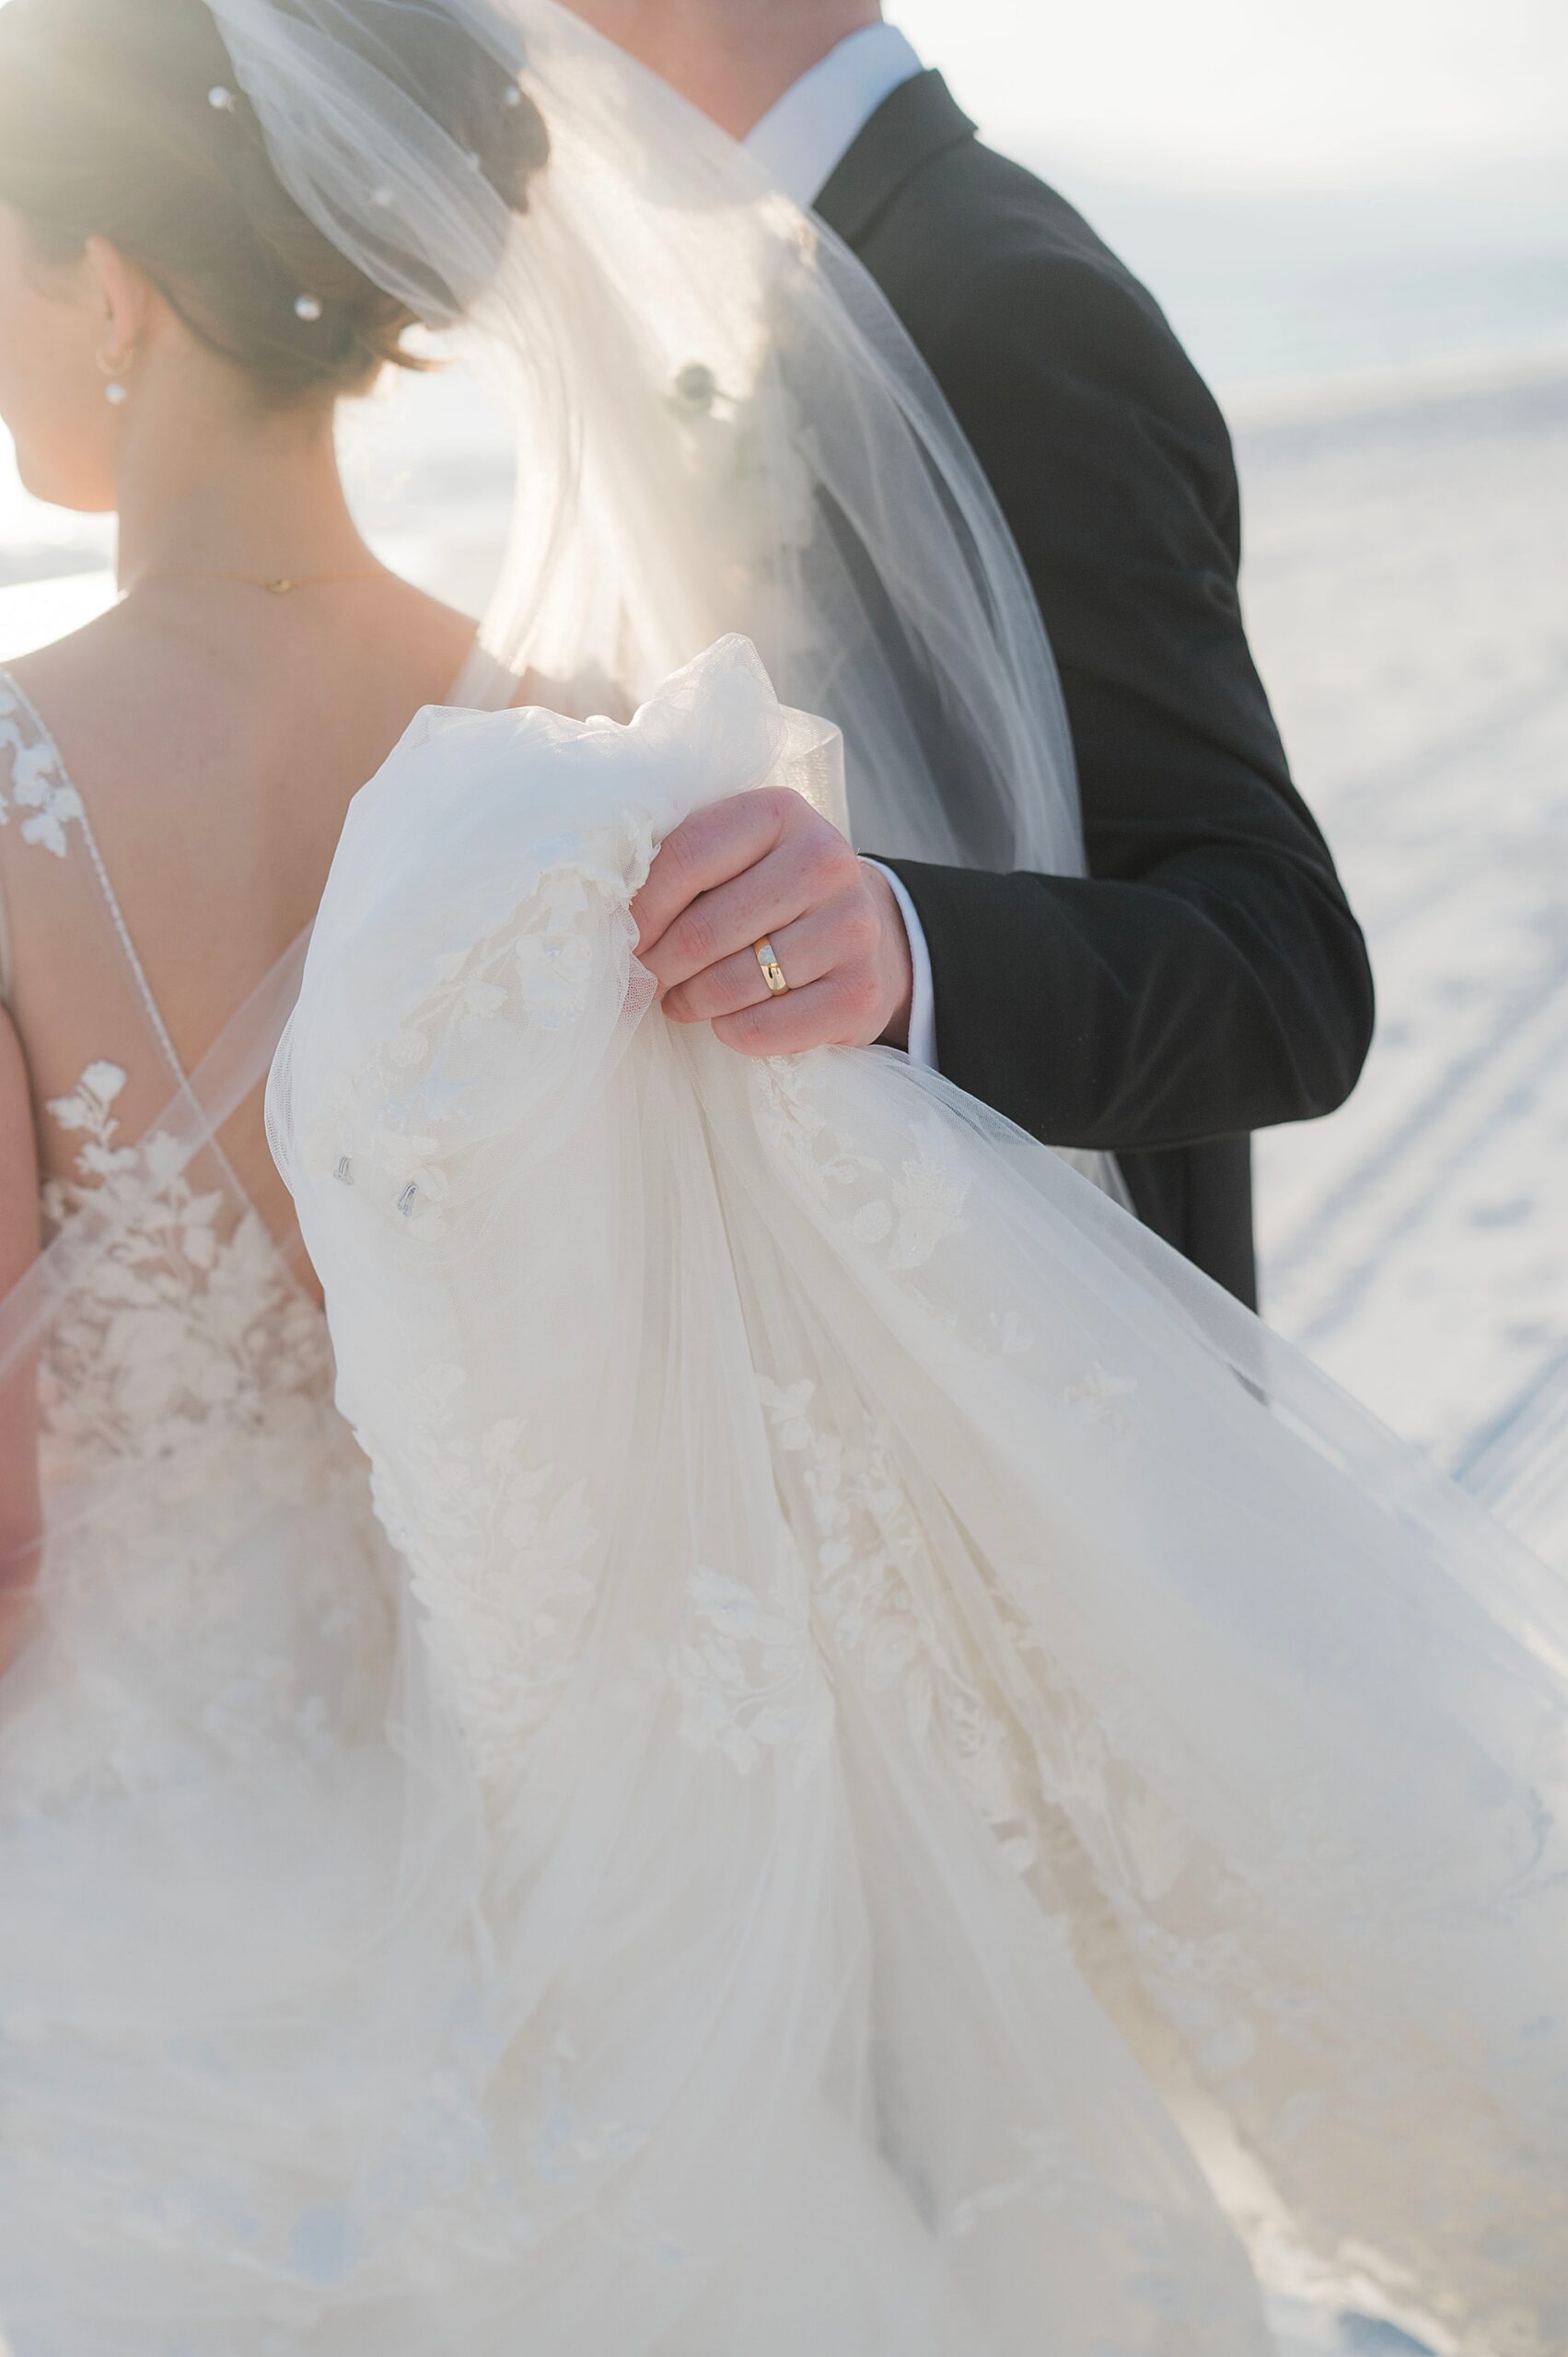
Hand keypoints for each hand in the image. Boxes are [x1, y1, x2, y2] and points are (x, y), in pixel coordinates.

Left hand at [631, 789, 914, 1056]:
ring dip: (692, 1001)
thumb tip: (605, 916)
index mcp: (781, 812)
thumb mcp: (734, 854)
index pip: (687, 857)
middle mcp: (826, 861)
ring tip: (684, 999)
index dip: (642, 909)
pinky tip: (729, 1018)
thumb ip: (679, 863)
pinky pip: (763, 1029)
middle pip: (705, 931)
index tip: (625, 937)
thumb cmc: (769, 891)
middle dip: (660, 965)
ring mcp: (852, 927)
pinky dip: (731, 1031)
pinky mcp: (861, 990)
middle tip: (650, 977)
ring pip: (732, 984)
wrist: (861, 929)